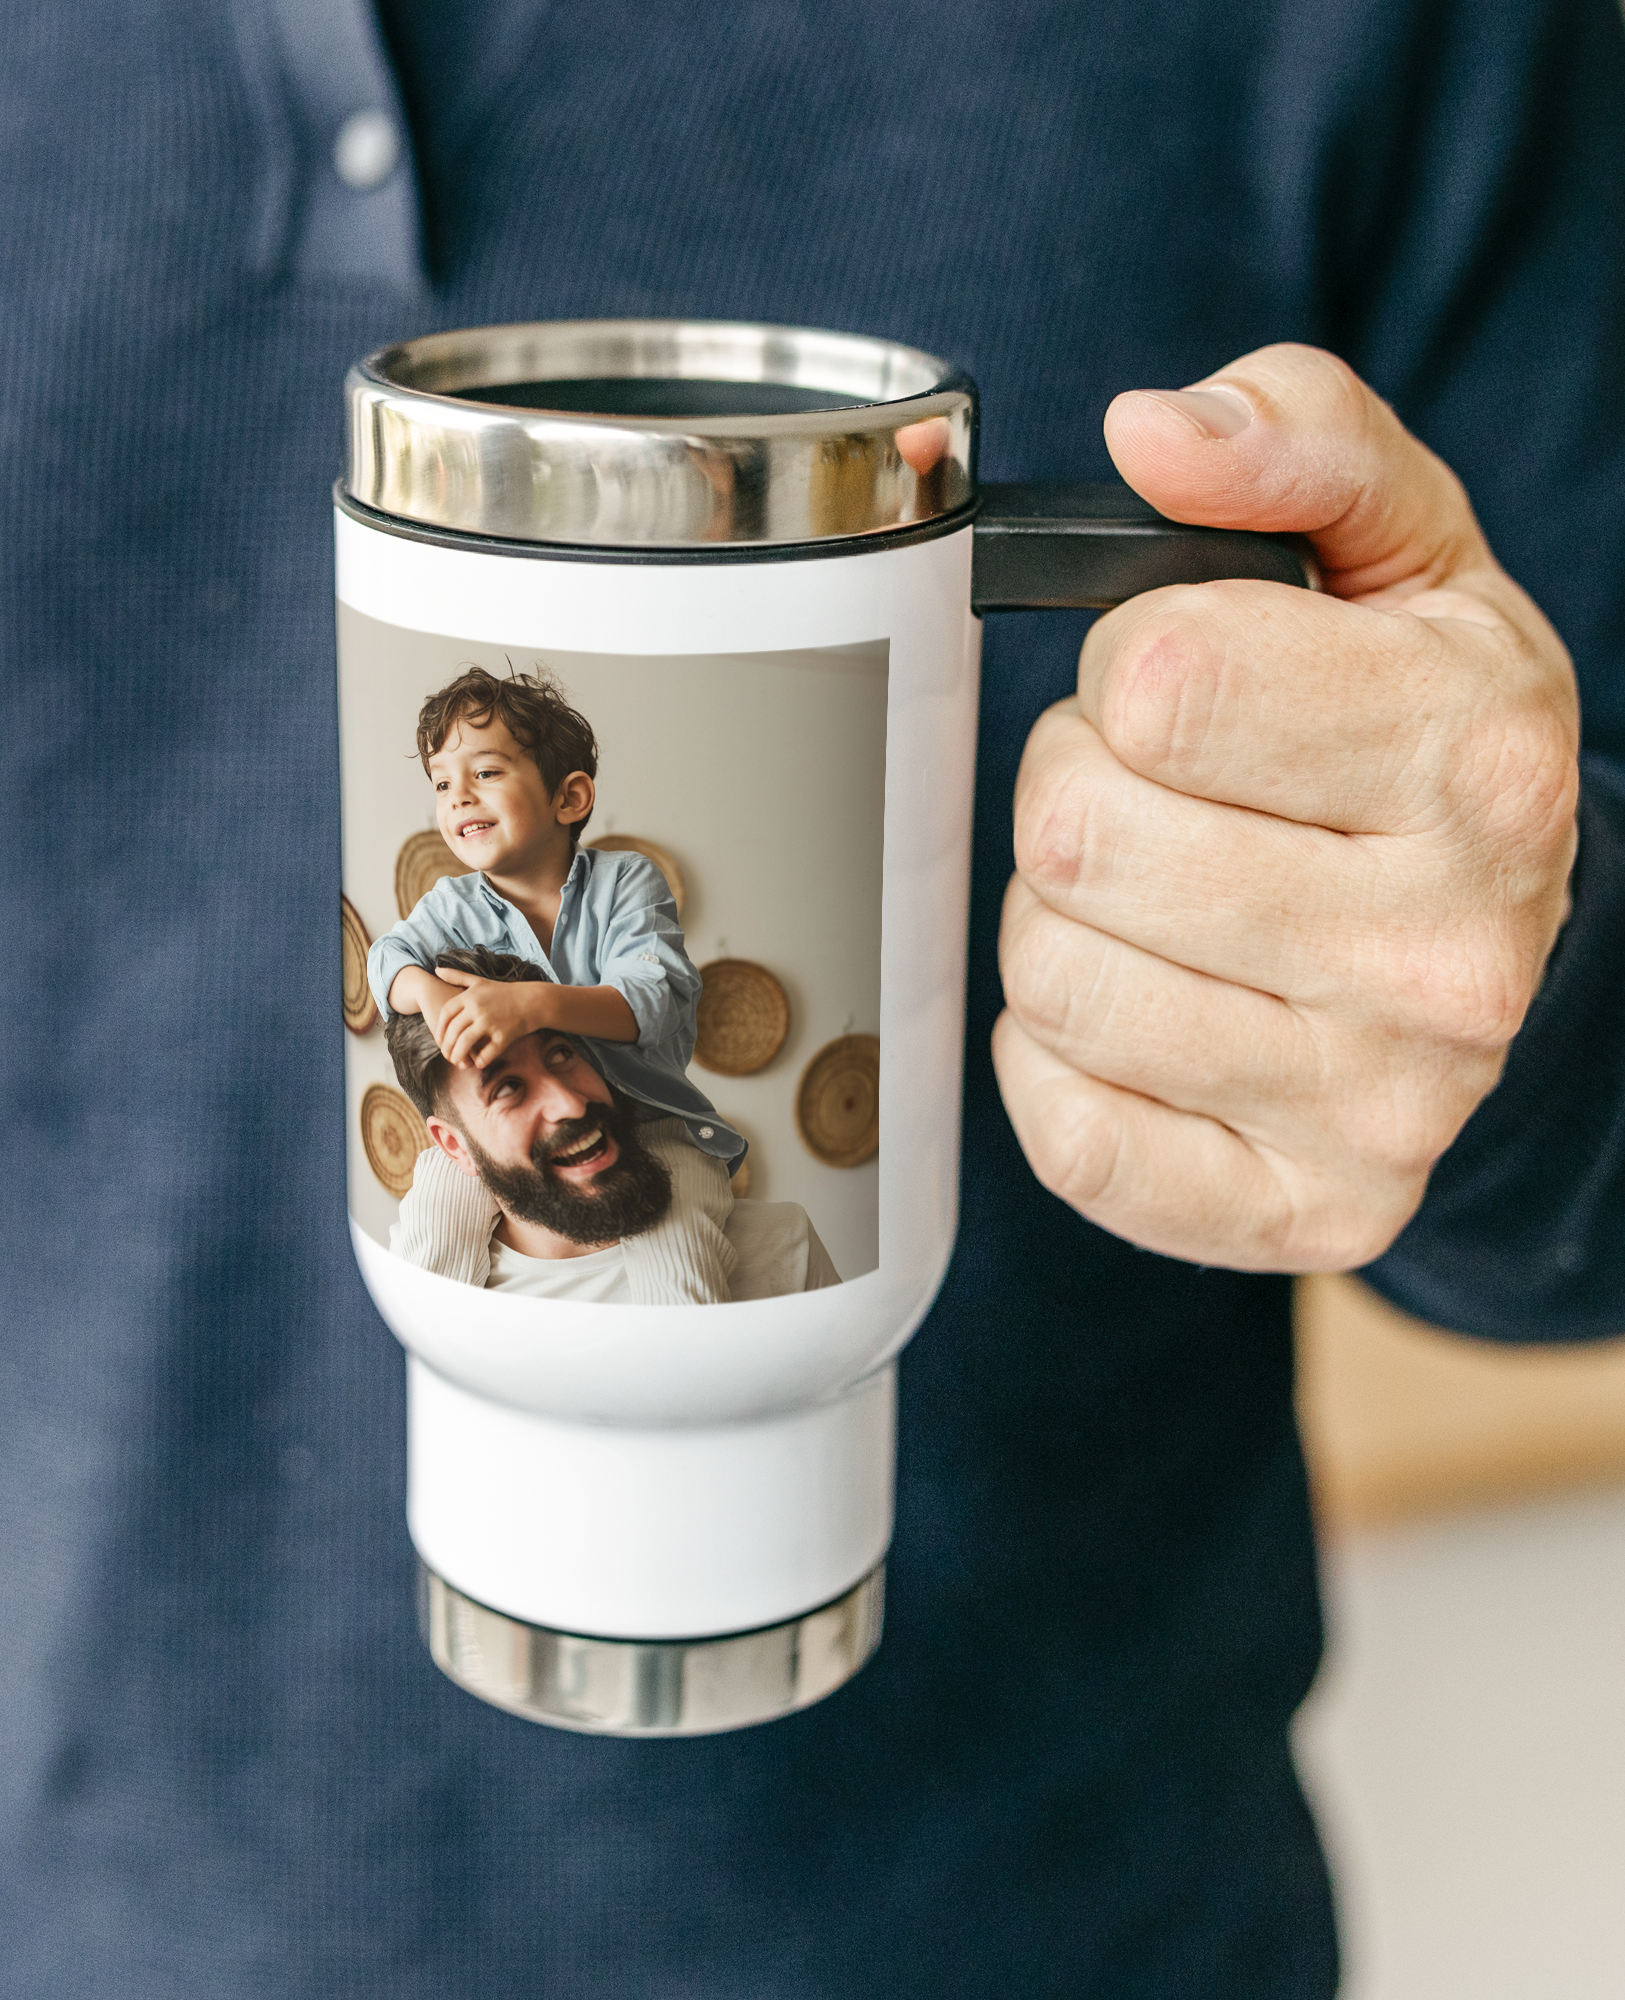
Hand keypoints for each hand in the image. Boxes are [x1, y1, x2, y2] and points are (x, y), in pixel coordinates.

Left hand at [429, 969, 543, 1069]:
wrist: (533, 1001)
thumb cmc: (504, 992)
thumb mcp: (479, 981)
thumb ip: (457, 976)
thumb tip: (436, 969)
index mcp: (469, 997)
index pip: (446, 1015)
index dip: (440, 1030)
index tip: (440, 1040)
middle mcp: (477, 1009)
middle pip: (453, 1031)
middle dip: (447, 1047)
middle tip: (447, 1056)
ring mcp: (490, 1022)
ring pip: (465, 1043)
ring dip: (458, 1057)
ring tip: (458, 1063)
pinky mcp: (503, 1035)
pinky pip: (486, 1054)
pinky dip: (480, 1061)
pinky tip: (478, 1064)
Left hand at [993, 344, 1579, 1270]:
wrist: (1513, 942)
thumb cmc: (1421, 737)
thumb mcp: (1399, 551)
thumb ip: (1293, 445)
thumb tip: (1152, 430)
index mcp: (1475, 758)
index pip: (1160, 683)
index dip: (1128, 669)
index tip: (1182, 689)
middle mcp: (1445, 951)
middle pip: (1079, 839)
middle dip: (1075, 795)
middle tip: (1151, 800)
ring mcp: (1380, 1103)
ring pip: (1054, 983)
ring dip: (1062, 926)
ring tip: (1153, 903)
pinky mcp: (1306, 1210)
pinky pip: (1070, 1139)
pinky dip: (1060, 1064)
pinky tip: (1144, 1015)